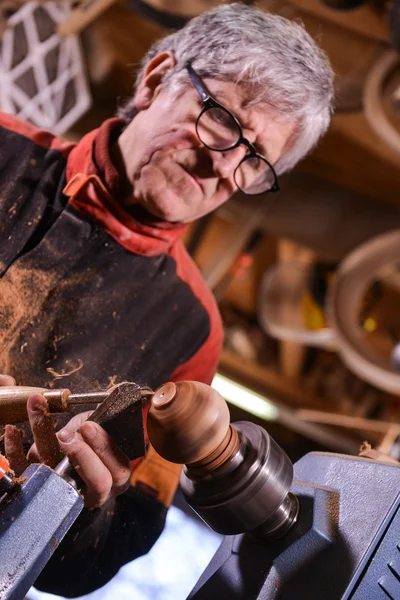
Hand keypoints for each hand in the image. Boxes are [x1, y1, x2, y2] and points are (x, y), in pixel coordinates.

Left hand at [1, 376, 131, 507]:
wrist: (69, 462)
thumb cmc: (90, 444)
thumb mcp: (100, 429)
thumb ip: (104, 418)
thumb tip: (111, 393)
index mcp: (115, 477)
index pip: (118, 468)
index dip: (103, 447)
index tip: (88, 426)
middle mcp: (94, 491)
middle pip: (97, 481)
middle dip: (82, 454)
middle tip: (67, 433)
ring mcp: (66, 492)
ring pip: (58, 475)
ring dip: (48, 442)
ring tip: (39, 416)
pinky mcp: (39, 489)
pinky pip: (24, 475)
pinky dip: (15, 452)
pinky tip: (13, 432)